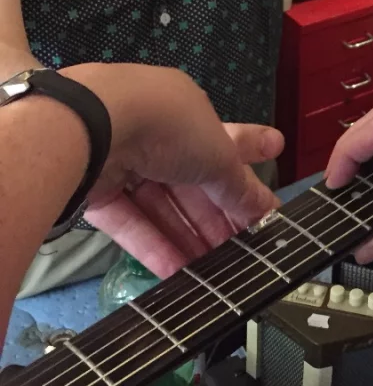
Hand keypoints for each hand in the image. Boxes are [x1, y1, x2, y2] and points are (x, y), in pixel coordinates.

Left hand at [72, 65, 282, 278]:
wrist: (91, 125)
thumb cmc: (168, 126)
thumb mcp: (219, 156)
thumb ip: (240, 186)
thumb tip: (266, 208)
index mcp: (188, 112)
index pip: (225, 146)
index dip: (249, 173)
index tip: (269, 202)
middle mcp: (155, 133)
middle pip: (194, 182)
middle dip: (220, 216)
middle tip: (244, 249)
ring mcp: (123, 161)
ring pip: (162, 205)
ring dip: (189, 236)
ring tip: (216, 271)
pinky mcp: (94, 191)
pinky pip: (130, 220)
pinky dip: (153, 245)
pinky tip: (178, 272)